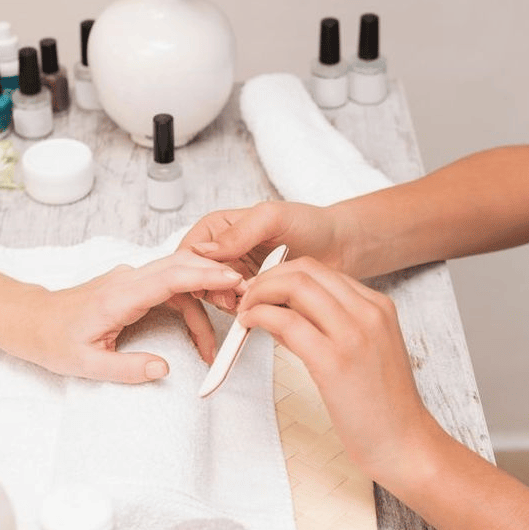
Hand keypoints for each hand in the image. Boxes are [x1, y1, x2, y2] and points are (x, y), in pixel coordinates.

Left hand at [1, 250, 243, 382]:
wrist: (31, 321)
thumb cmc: (54, 341)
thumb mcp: (87, 365)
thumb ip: (127, 369)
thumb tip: (164, 369)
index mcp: (119, 297)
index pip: (170, 277)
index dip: (204, 276)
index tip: (234, 281)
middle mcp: (128, 280)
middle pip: (181, 266)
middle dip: (216, 277)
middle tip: (246, 297)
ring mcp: (130, 279)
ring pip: (178, 275)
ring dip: (205, 293)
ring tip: (226, 325)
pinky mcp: (133, 285)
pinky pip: (169, 284)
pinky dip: (191, 298)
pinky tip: (201, 326)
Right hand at [180, 201, 343, 310]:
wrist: (339, 247)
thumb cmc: (309, 224)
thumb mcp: (272, 218)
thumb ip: (238, 233)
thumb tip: (204, 251)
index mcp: (218, 228)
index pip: (189, 253)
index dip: (198, 271)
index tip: (221, 279)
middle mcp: (222, 251)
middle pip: (196, 279)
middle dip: (214, 290)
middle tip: (240, 293)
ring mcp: (234, 274)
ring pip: (214, 297)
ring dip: (230, 302)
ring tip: (254, 296)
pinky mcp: (250, 293)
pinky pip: (235, 308)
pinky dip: (244, 311)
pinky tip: (262, 306)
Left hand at [236, 257, 434, 486]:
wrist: (406, 444)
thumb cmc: (382, 406)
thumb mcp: (365, 351)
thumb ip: (329, 326)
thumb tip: (282, 312)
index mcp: (378, 306)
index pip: (321, 270)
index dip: (284, 274)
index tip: (264, 291)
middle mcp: (369, 312)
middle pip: (306, 270)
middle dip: (268, 278)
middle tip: (248, 297)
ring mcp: (353, 335)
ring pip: (295, 287)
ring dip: (260, 293)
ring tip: (246, 311)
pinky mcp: (334, 362)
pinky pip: (287, 322)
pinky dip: (260, 316)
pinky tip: (250, 325)